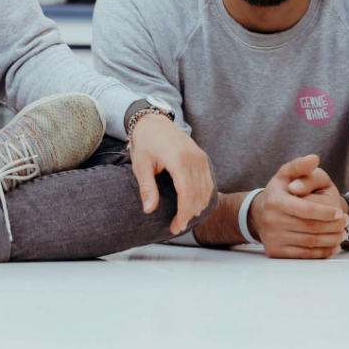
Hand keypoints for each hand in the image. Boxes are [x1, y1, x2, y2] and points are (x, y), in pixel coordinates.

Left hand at [129, 113, 213, 234]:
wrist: (154, 121)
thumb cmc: (145, 142)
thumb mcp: (141, 165)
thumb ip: (147, 188)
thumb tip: (149, 210)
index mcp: (179, 160)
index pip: (187, 193)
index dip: (183, 213)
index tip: (175, 226)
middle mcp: (194, 158)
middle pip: (198, 194)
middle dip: (189, 214)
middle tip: (176, 227)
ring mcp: (200, 157)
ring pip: (206, 189)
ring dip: (197, 207)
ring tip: (184, 219)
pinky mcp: (201, 157)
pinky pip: (208, 181)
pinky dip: (203, 196)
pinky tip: (193, 205)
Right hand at [251, 155, 348, 258]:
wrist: (259, 214)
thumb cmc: (279, 192)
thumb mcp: (286, 174)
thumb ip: (300, 166)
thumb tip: (314, 159)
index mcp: (275, 201)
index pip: (305, 209)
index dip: (325, 212)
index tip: (340, 212)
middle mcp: (271, 221)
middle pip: (310, 227)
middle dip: (332, 226)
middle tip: (345, 221)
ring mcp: (273, 238)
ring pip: (310, 242)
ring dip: (331, 239)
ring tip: (342, 232)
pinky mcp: (276, 252)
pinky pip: (305, 255)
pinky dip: (323, 252)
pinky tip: (333, 245)